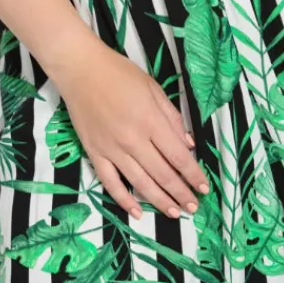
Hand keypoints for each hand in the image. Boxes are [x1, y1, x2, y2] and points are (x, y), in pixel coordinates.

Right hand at [52, 38, 209, 220]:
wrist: (80, 69)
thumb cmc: (119, 73)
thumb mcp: (153, 88)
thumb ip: (172, 118)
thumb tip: (187, 145)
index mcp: (151, 121)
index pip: (178, 157)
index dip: (193, 175)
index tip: (204, 188)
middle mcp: (133, 139)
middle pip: (162, 174)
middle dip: (181, 193)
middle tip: (193, 207)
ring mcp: (112, 149)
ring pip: (140, 183)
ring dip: (160, 201)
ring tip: (174, 213)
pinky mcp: (94, 153)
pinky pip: (111, 183)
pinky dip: (124, 200)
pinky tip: (137, 213)